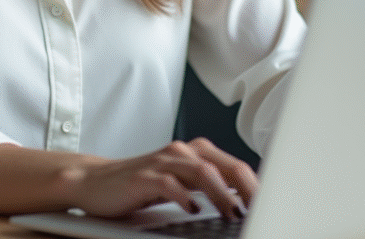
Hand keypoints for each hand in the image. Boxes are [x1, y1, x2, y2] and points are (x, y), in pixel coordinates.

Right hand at [61, 138, 256, 219]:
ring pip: (201, 171)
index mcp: (194, 152)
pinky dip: (184, 196)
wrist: (95, 182)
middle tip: (259, 207)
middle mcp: (180, 151)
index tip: (270, 202)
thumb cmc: (141, 184)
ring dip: (221, 193)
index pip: (234, 165)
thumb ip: (208, 187)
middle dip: (246, 187)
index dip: (254, 184)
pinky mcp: (143, 176)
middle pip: (224, 164)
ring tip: (233, 212)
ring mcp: (162, 161)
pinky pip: (169, 182)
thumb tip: (244, 201)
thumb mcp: (180, 183)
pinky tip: (193, 209)